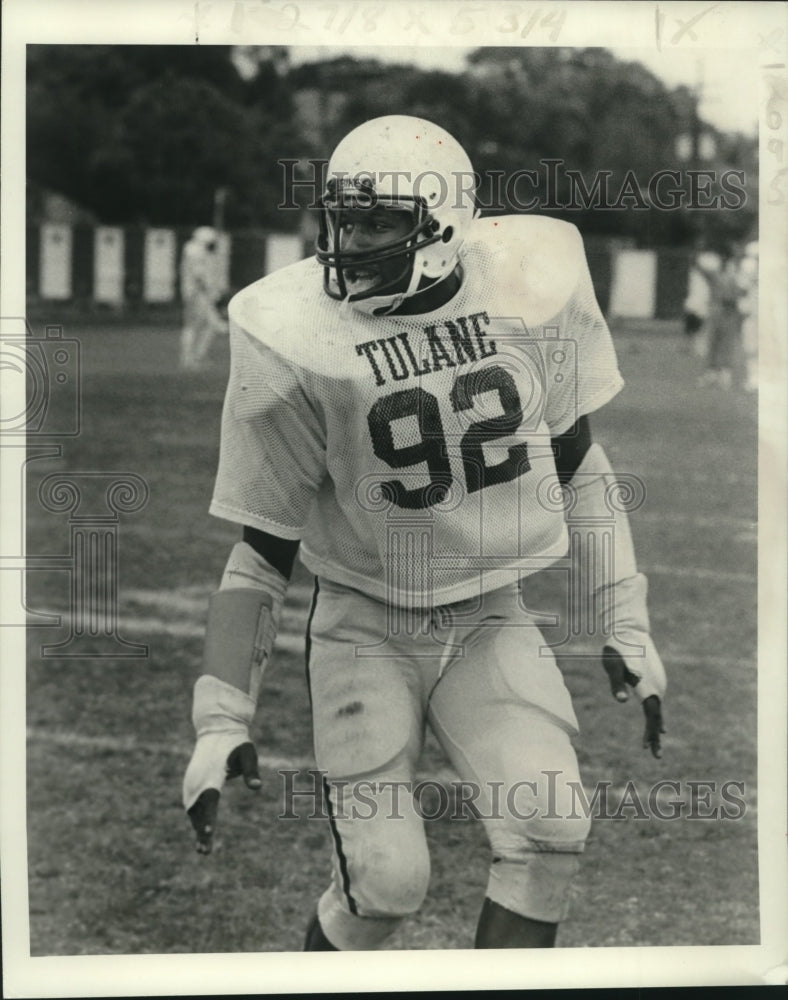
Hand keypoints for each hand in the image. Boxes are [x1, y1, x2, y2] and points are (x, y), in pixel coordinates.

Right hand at [183, 736, 260, 853]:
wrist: (216, 728)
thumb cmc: (236, 742)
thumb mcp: (248, 753)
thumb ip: (251, 771)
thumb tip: (257, 786)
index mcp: (211, 776)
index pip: (209, 800)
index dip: (208, 818)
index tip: (208, 833)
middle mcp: (198, 781)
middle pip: (198, 811)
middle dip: (201, 832)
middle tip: (205, 852)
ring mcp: (192, 783)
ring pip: (193, 810)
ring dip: (197, 828)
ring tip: (203, 849)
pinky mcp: (191, 783)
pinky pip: (191, 805)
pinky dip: (195, 819)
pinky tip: (201, 832)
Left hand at [602, 645, 665, 757]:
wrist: (630, 629)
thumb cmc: (618, 648)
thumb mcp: (613, 667)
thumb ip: (617, 684)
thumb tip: (621, 701)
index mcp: (649, 688)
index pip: (651, 716)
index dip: (650, 733)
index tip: (646, 748)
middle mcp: (658, 687)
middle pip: (657, 716)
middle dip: (655, 736)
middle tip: (656, 757)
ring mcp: (659, 682)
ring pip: (659, 709)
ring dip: (656, 726)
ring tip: (656, 742)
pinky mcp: (657, 677)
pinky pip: (658, 701)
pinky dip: (657, 714)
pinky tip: (658, 723)